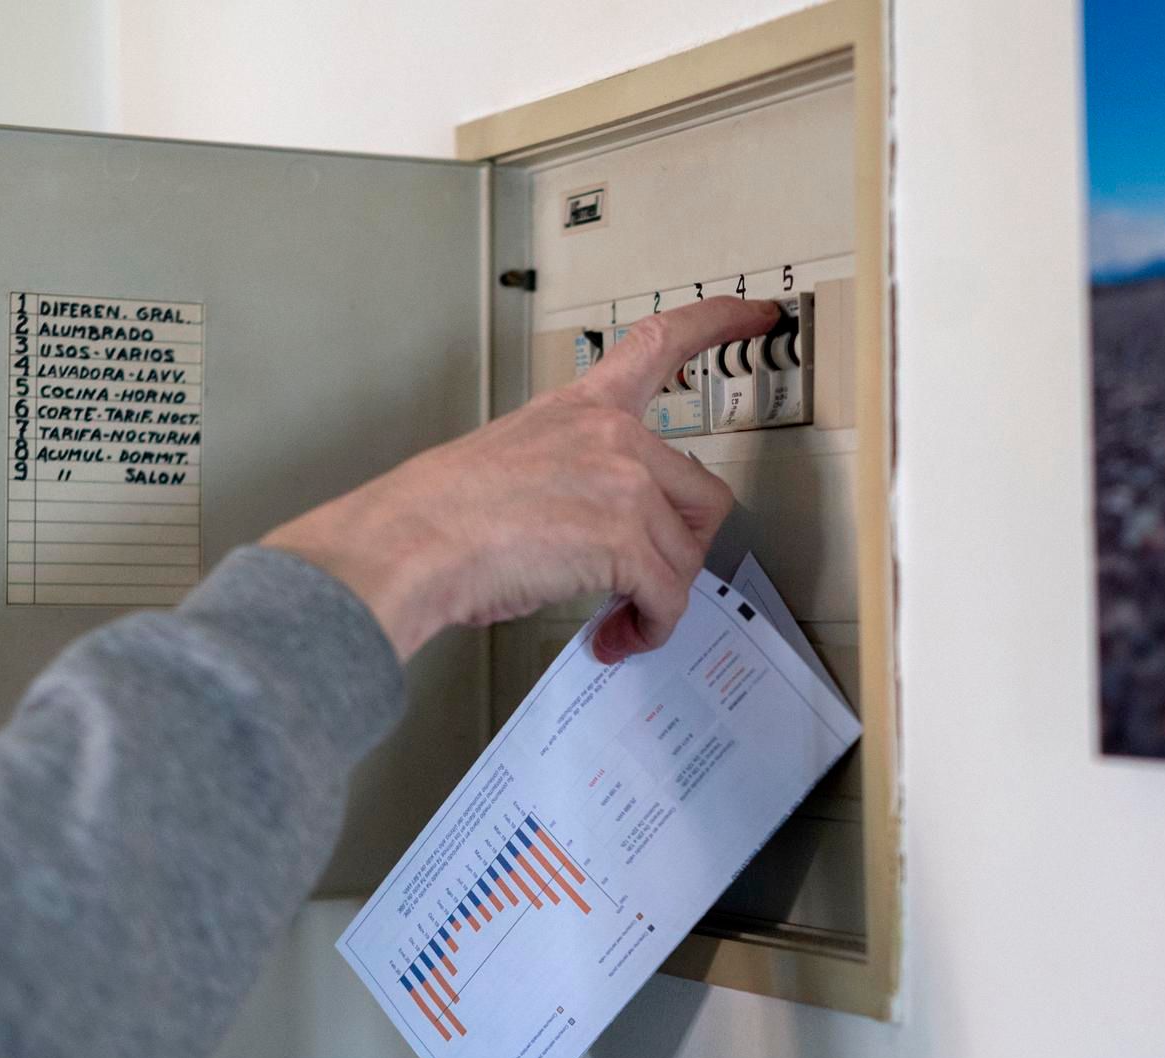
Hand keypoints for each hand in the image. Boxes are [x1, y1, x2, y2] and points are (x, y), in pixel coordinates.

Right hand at [262, 296, 779, 662]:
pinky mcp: (624, 536)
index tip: (758, 312)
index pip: (661, 344)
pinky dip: (649, 628)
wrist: (407, 545)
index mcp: (580, 408)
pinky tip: (617, 638)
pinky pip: (668, 595)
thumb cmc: (435, 517)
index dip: (717, 322)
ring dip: (658, 600)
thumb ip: (571, 478)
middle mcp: (611, 435)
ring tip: (616, 621)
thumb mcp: (510, 463)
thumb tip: (592, 537)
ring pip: (685, 555)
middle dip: (680, 549)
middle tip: (644, 584)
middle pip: (701, 495)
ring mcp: (623, 482)